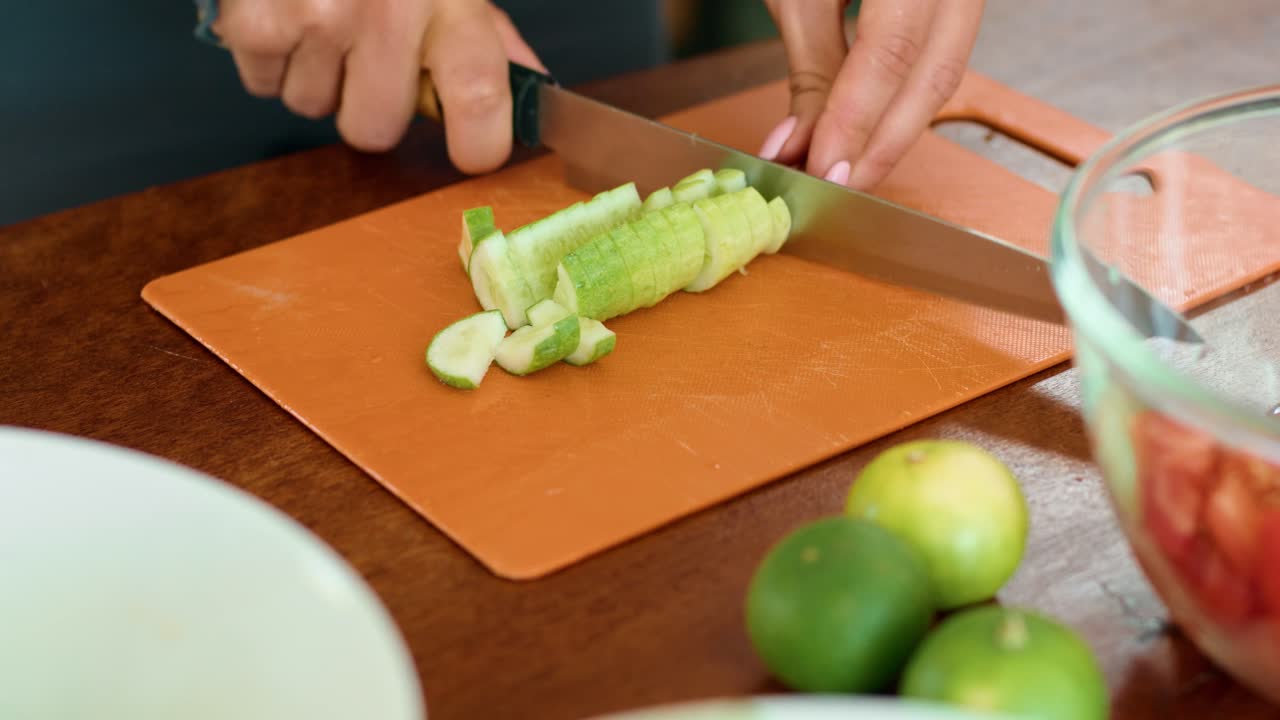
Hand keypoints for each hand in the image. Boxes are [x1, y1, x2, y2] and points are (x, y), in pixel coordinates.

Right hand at [212, 0, 545, 173]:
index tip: (472, 150)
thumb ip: (490, 36)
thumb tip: (532, 87)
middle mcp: (386, 13)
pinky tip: (286, 11)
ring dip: (314, 75)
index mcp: (450, 3)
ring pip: (313, 108)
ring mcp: (317, 18)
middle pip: (373, 130)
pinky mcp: (257, 22)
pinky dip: (270, 56)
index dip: (479, 143)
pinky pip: (264, 84)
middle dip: (365, 103)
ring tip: (322, 18)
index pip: (479, 97)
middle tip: (364, 53)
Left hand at [759, 0, 984, 189]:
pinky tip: (867, 134)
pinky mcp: (956, 1)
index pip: (894, 50)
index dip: (858, 119)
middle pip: (937, 72)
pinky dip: (901, 101)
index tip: (824, 170)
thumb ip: (810, 71)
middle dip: (885, 142)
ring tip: (846, 169)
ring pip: (945, 72)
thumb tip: (800, 150)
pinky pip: (940, 58)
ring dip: (895, 131)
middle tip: (837, 186)